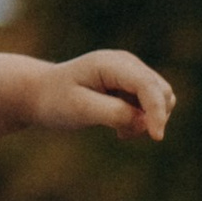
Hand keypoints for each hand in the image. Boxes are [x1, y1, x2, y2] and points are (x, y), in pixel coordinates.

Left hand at [0, 45, 174, 144]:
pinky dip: (142, 120)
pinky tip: (120, 128)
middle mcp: (126, 63)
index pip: (147, 85)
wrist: (40, 93)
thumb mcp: (80, 109)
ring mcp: (131, 72)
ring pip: (161, 98)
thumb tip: (145, 121)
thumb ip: (114, 113)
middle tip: (122, 133)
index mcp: (111, 64)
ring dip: (147, 120)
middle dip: (152, 117)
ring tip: (119, 131)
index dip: (156, 111)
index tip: (156, 137)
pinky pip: (150, 104)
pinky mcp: (131, 84)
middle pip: (161, 91)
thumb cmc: (55, 100)